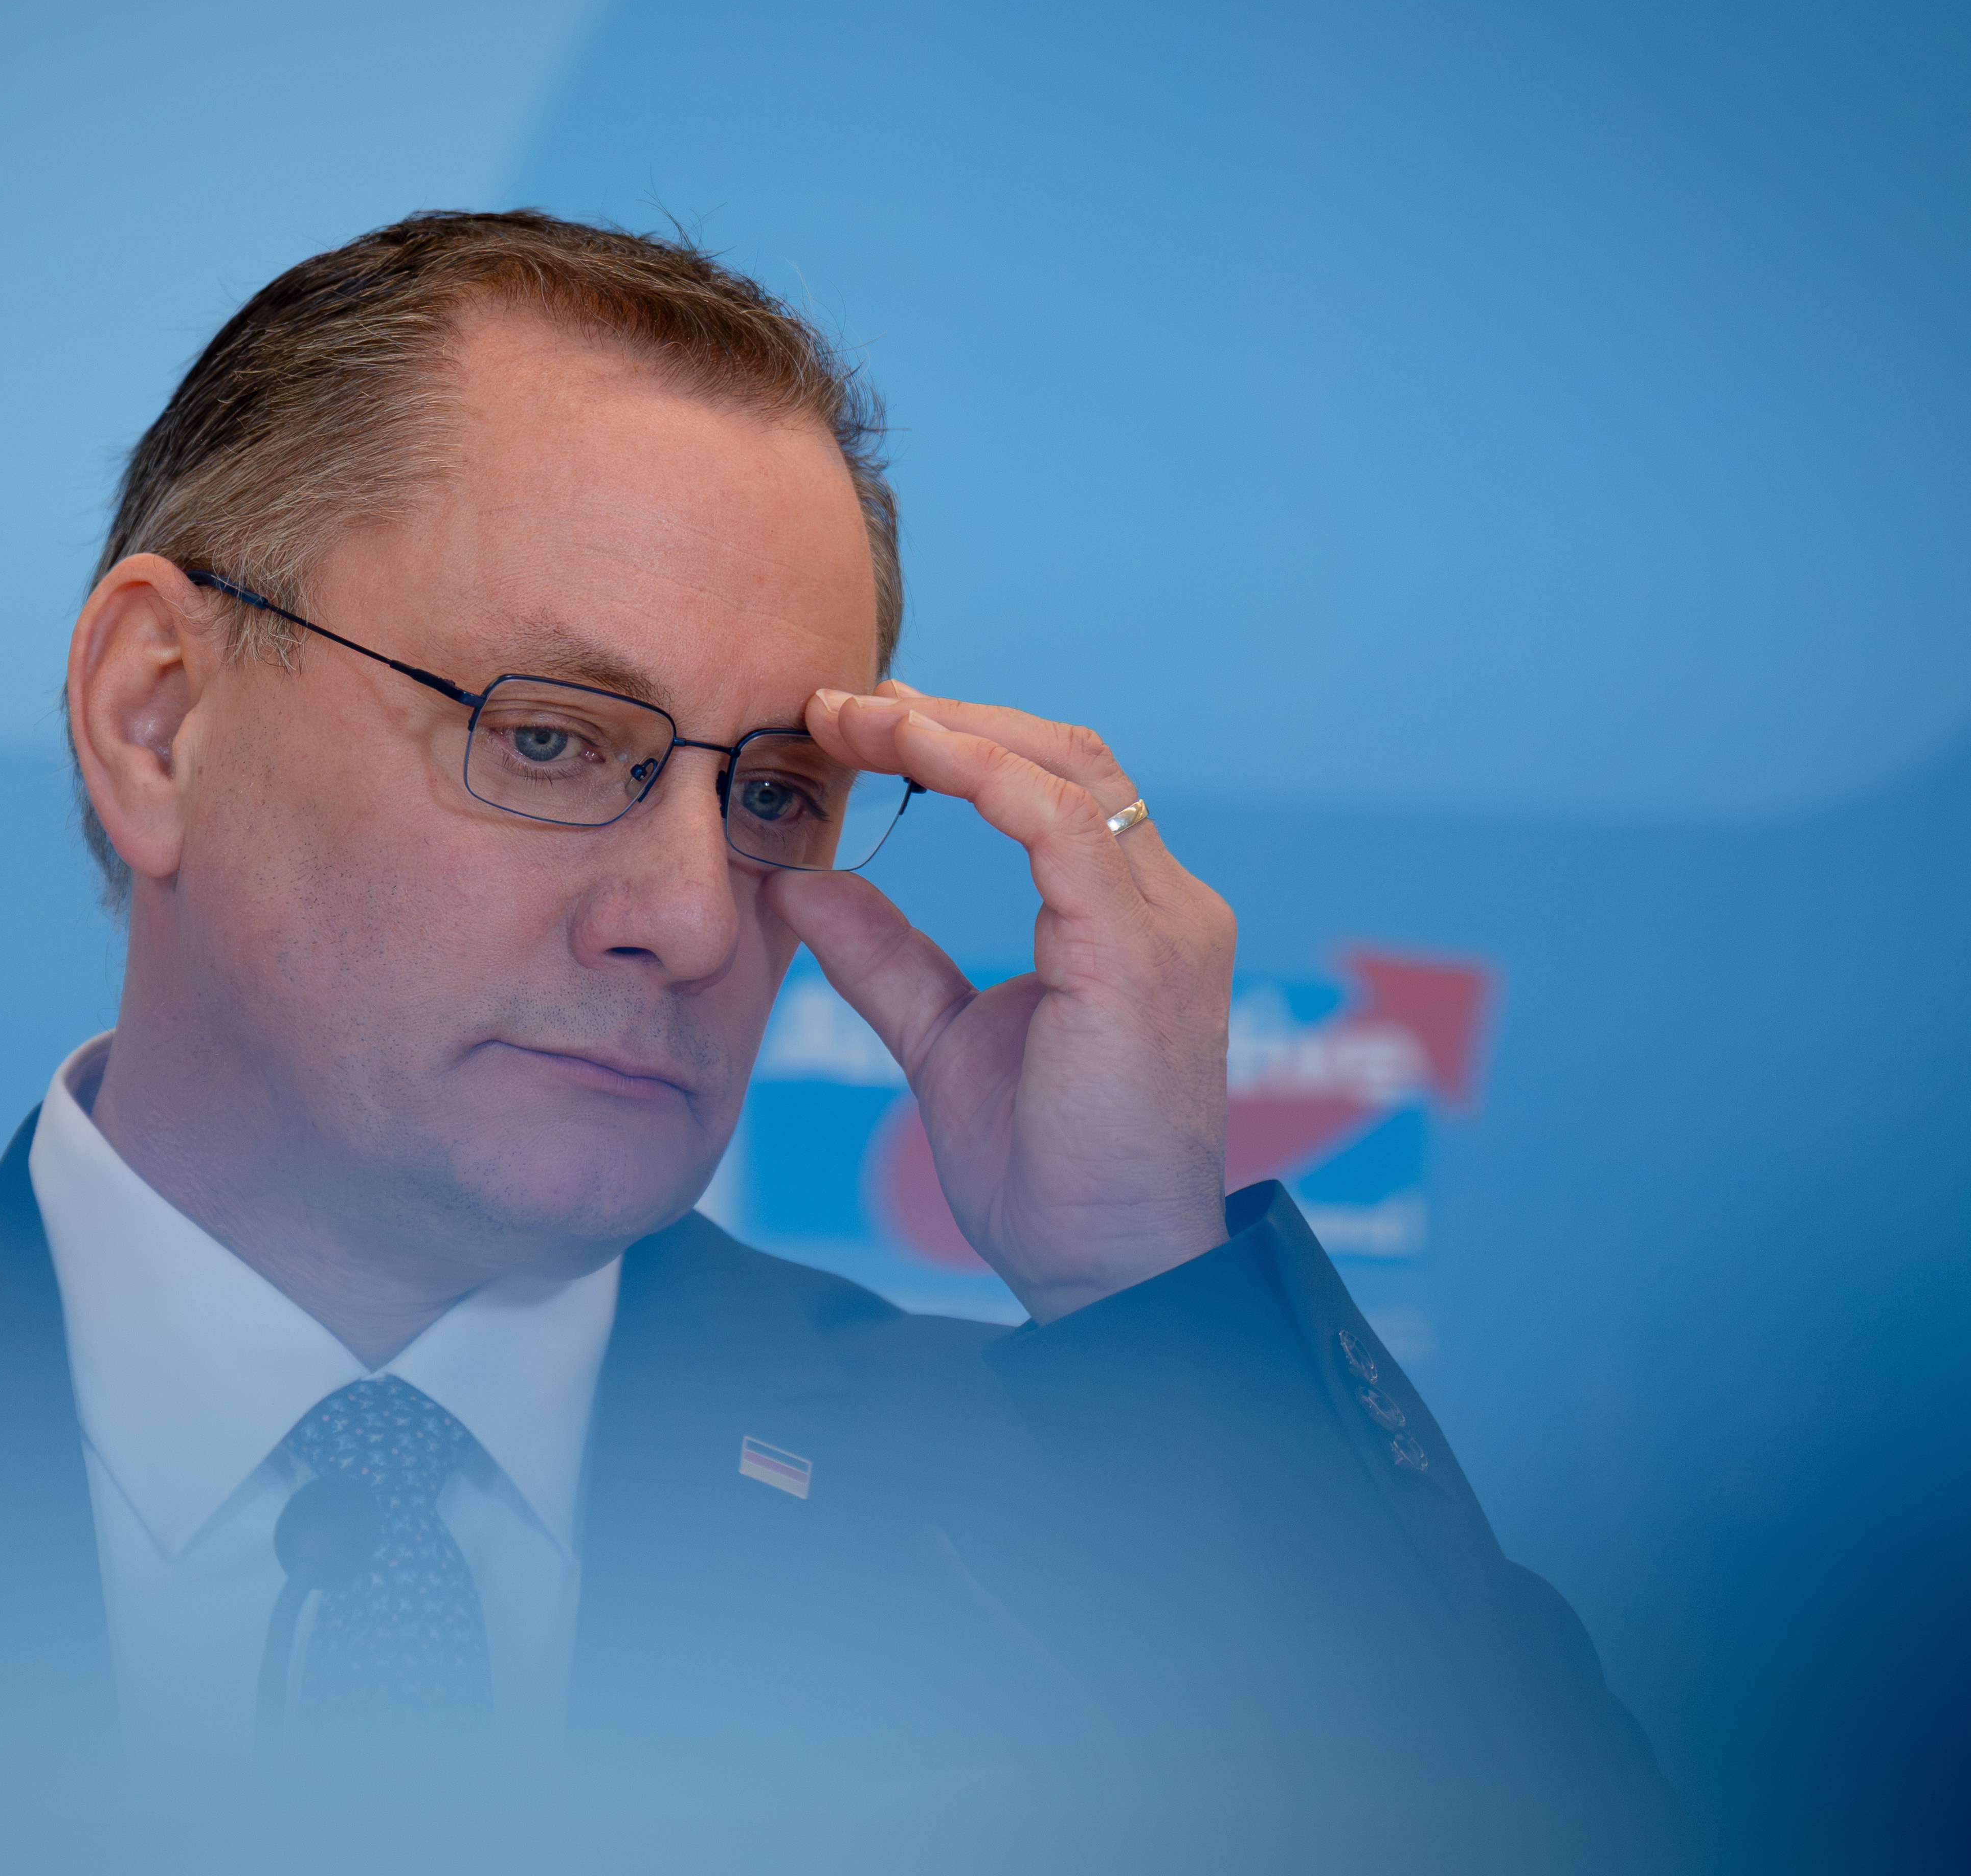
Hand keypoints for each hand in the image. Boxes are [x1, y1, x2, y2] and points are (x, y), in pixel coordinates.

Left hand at [765, 683, 1236, 1320]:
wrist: (1103, 1271)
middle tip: (840, 699)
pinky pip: (1060, 822)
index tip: (856, 722)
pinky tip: (907, 748)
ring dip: (953, 726)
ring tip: (854, 712)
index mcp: (1130, 921)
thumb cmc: (1043, 1173)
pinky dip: (981, 770)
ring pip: (1066, 767)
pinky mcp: (1138, 953)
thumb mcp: (941, 1038)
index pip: (1053, 786)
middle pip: (1066, 754)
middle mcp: (1166, 905)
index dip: (959, 738)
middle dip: (951, 713)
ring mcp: (1164, 923)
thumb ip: (886, 957)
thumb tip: (804, 882)